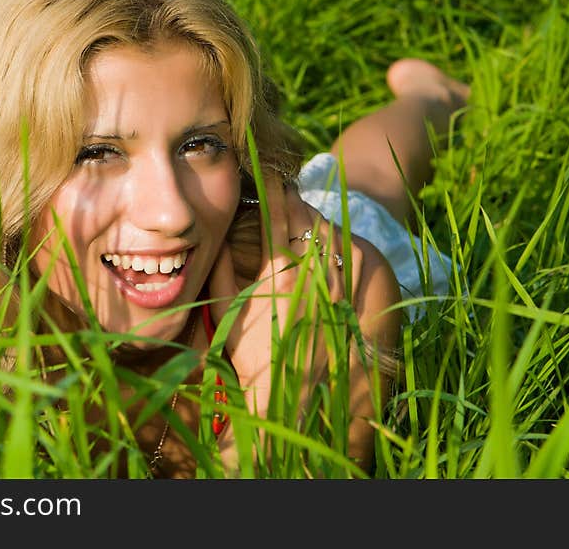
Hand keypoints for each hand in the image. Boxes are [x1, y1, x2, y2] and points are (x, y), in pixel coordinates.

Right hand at [208, 176, 361, 417]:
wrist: (290, 394)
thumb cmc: (252, 355)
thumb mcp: (228, 309)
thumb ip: (221, 269)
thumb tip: (216, 238)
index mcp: (278, 269)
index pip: (277, 213)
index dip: (272, 188)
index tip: (268, 173)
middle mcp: (311, 270)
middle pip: (306, 217)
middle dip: (294, 198)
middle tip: (285, 188)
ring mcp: (336, 284)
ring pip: (330, 232)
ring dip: (316, 218)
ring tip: (304, 213)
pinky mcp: (351, 298)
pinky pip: (352, 256)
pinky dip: (340, 241)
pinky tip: (331, 240)